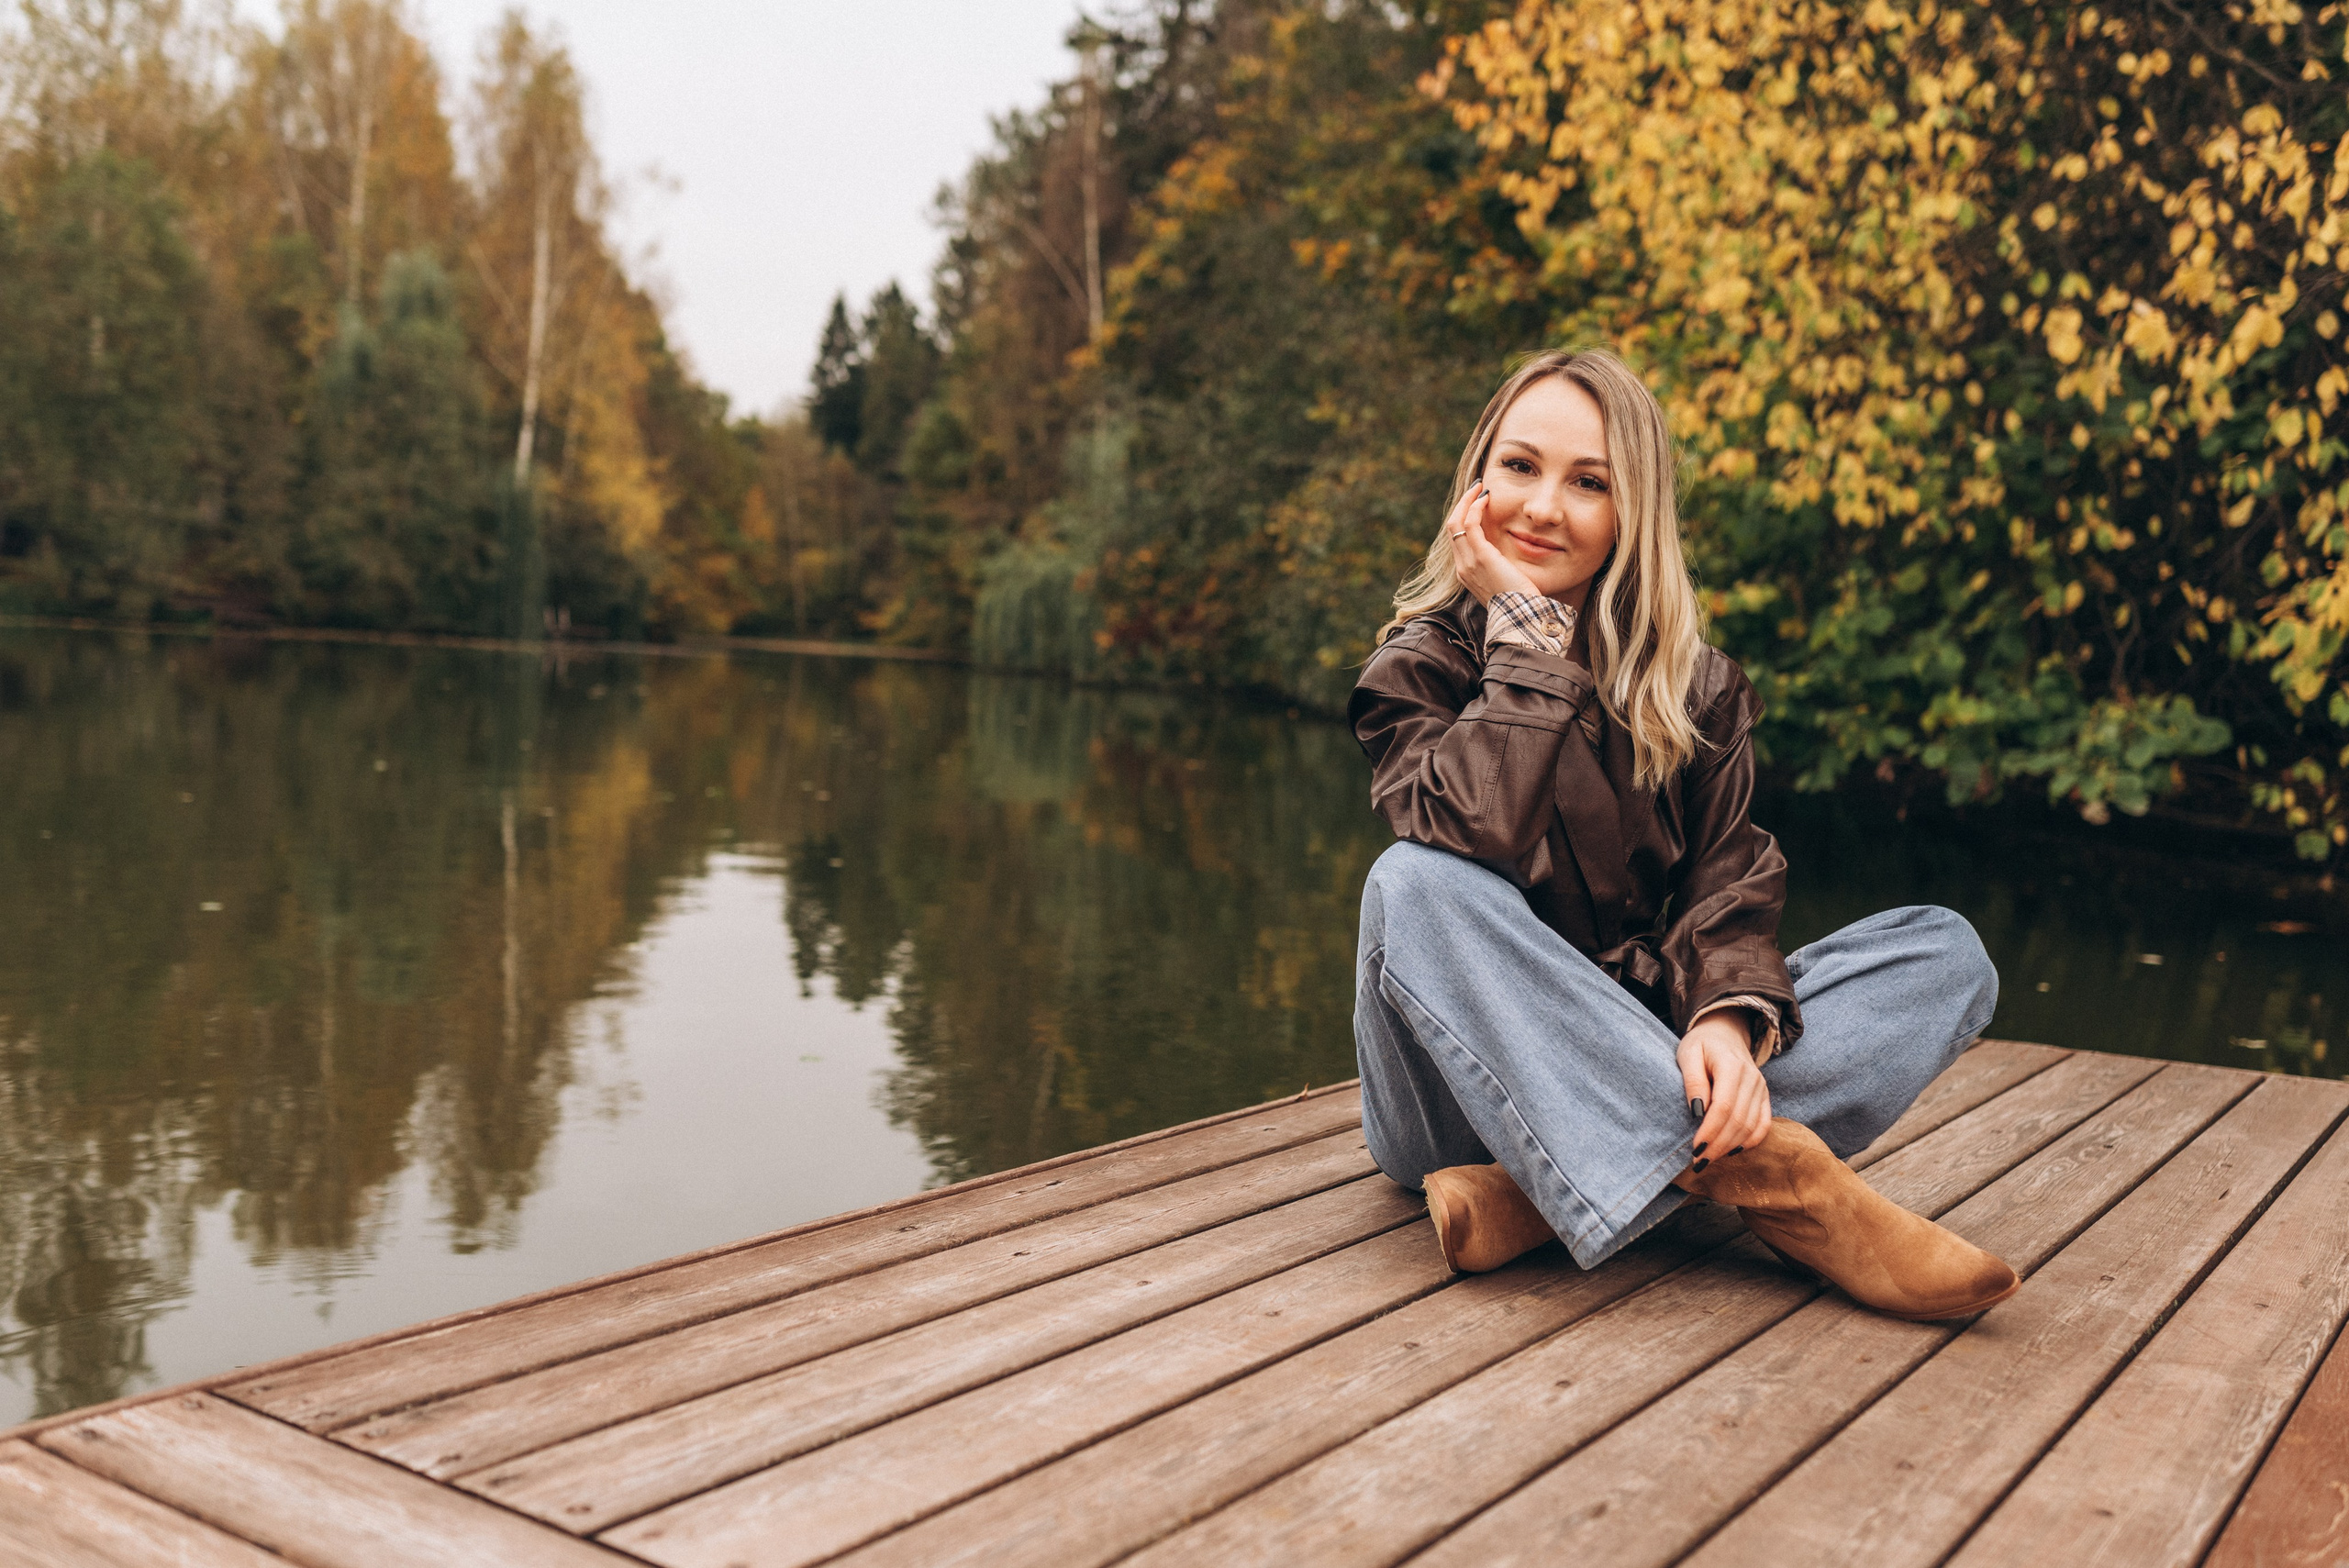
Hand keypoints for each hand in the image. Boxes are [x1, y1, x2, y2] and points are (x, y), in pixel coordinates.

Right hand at [1446, 479, 1538, 605]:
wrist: (1522, 617)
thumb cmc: (1520, 602)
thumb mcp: (1505, 583)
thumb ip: (1500, 568)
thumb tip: (1507, 557)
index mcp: (1466, 573)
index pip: (1457, 539)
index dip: (1464, 517)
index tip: (1477, 502)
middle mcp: (1462, 567)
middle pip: (1451, 528)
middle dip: (1462, 504)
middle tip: (1477, 489)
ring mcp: (1468, 562)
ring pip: (1456, 522)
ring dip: (1467, 501)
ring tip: (1481, 488)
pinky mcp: (1481, 556)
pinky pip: (1469, 524)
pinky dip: (1475, 507)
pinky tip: (1487, 498)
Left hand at [1677, 1012, 1771, 1169]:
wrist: (1725, 1033)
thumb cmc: (1701, 1044)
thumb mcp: (1688, 1054)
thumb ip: (1693, 1081)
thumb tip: (1697, 1111)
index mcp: (1732, 1066)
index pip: (1724, 1106)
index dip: (1711, 1131)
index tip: (1695, 1149)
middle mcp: (1752, 1078)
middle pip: (1739, 1120)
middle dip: (1718, 1145)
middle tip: (1699, 1162)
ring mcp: (1761, 1088)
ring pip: (1751, 1126)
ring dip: (1730, 1147)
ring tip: (1709, 1159)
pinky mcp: (1765, 1097)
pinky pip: (1764, 1124)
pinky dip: (1751, 1141)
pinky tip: (1732, 1151)